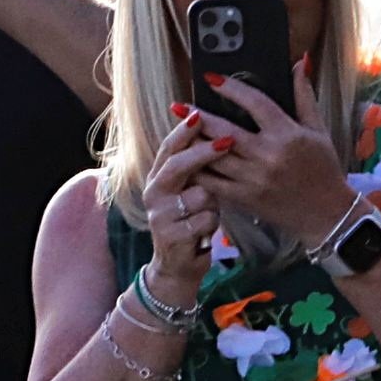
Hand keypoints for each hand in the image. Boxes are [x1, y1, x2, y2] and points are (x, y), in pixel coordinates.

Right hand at [142, 114, 227, 310]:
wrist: (177, 266)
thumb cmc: (190, 222)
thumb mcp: (189, 192)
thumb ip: (195, 169)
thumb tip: (216, 133)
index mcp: (158, 178)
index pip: (168, 148)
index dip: (183, 132)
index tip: (198, 114)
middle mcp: (154, 193)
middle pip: (177, 166)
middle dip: (202, 153)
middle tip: (227, 142)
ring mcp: (160, 215)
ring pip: (199, 195)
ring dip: (213, 203)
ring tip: (209, 213)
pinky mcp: (171, 236)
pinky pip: (205, 219)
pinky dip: (213, 224)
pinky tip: (206, 231)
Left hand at [191, 59, 351, 253]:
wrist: (327, 213)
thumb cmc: (323, 168)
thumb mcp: (318, 130)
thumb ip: (304, 96)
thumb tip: (297, 63)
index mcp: (288, 135)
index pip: (256, 103)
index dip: (231, 88)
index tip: (210, 78)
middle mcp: (269, 156)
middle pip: (224, 131)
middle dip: (197, 117)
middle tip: (178, 106)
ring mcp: (253, 178)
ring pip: (212, 157)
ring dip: (191, 143)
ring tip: (177, 130)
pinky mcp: (243, 197)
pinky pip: (211, 181)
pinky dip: (195, 169)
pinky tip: (183, 158)